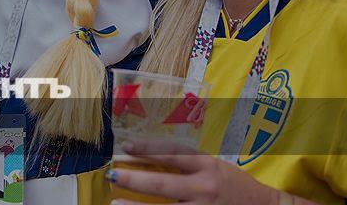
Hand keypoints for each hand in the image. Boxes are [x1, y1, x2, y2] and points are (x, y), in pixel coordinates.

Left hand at [106, 140, 279, 204]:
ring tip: (115, 203)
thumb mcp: (214, 167)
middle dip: (134, 179)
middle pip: (163, 183)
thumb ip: (188, 164)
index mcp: (207, 166)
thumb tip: (150, 158)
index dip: (147, 148)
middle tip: (112, 174)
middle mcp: (204, 188)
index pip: (172, 154)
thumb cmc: (234, 186)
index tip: (127, 147)